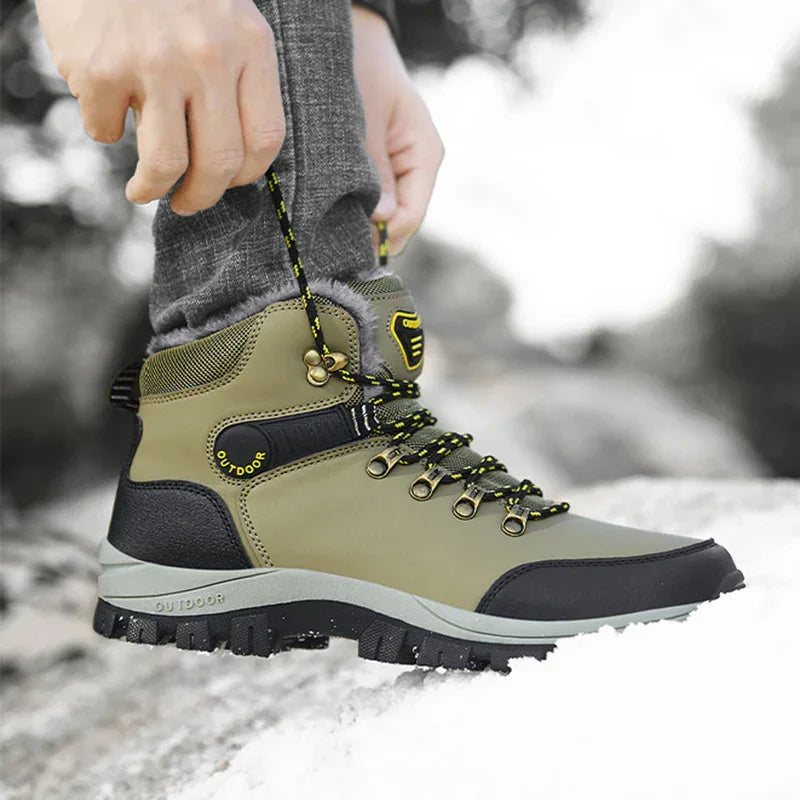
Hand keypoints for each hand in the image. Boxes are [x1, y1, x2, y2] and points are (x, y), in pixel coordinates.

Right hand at [36, 0, 284, 214]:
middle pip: (220, 163)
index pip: (265, 140)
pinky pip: (106, 131)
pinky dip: (103, 130)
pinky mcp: (103, 68)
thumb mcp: (225, 19)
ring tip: (144, 191)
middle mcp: (209, 56)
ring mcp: (155, 62)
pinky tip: (104, 114)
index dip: (246, 176)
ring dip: (152, 189)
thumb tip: (234, 161)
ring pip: (166, 164)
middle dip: (202, 197)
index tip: (228, 183)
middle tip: (187, 204)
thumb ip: (238, 77)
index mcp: (250, 45)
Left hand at [353, 6, 443, 254]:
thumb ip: (375, 171)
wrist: (358, 43)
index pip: (410, 216)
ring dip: (362, 223)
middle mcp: (420, 168)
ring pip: (388, 218)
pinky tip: (333, 213)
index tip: (345, 245)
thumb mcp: (366, 122)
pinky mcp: (386, 172)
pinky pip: (376, 203)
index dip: (381, 237)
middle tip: (330, 245)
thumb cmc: (363, 71)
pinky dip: (358, 210)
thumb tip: (381, 219)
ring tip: (328, 229)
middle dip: (370, 235)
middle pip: (400, 224)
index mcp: (425, 155)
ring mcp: (404, 172)